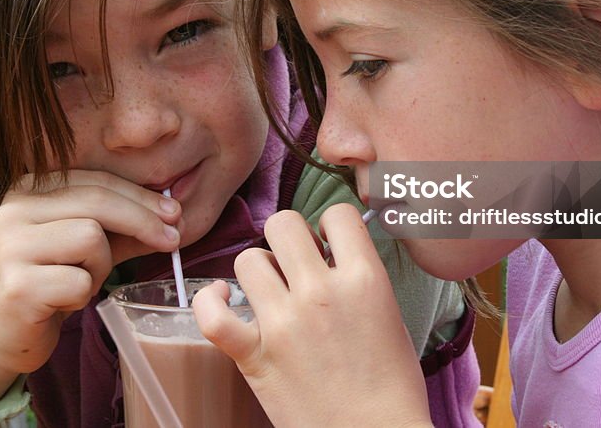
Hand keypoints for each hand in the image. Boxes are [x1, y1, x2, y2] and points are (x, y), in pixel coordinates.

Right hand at [0, 170, 181, 407]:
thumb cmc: (46, 282)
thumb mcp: (85, 248)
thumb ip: (122, 229)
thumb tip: (173, 217)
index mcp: (27, 189)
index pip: (96, 181)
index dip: (140, 196)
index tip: (174, 213)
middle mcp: (13, 210)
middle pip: (97, 203)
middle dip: (142, 221)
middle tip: (173, 240)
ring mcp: (11, 247)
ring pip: (91, 239)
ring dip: (101, 267)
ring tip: (81, 282)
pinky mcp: (17, 286)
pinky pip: (79, 283)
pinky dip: (83, 296)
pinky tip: (62, 302)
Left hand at [193, 204, 432, 427]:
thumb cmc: (391, 387)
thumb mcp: (389, 315)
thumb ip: (360, 278)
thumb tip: (331, 252)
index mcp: (365, 280)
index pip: (338, 213)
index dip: (330, 225)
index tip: (328, 243)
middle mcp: (321, 293)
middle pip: (284, 223)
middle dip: (289, 238)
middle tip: (296, 264)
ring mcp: (284, 323)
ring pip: (248, 258)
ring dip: (258, 270)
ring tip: (270, 290)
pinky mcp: (253, 356)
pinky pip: (212, 313)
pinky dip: (210, 301)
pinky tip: (223, 299)